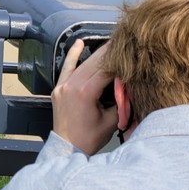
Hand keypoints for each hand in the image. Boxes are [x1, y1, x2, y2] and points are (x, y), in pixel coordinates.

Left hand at [51, 39, 117, 155]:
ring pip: (82, 64)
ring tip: (110, 43)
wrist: (67, 147)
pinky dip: (72, 56)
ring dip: (96, 53)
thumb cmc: (89, 137)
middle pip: (94, 64)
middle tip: (123, 43)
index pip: (105, 71)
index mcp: (85, 93)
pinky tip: (79, 44)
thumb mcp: (112, 121)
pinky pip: (66, 68)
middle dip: (110, 53)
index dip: (119, 63)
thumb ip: (121, 102)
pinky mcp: (58, 88)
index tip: (130, 55)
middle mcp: (71, 86)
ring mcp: (62, 86)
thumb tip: (128, 86)